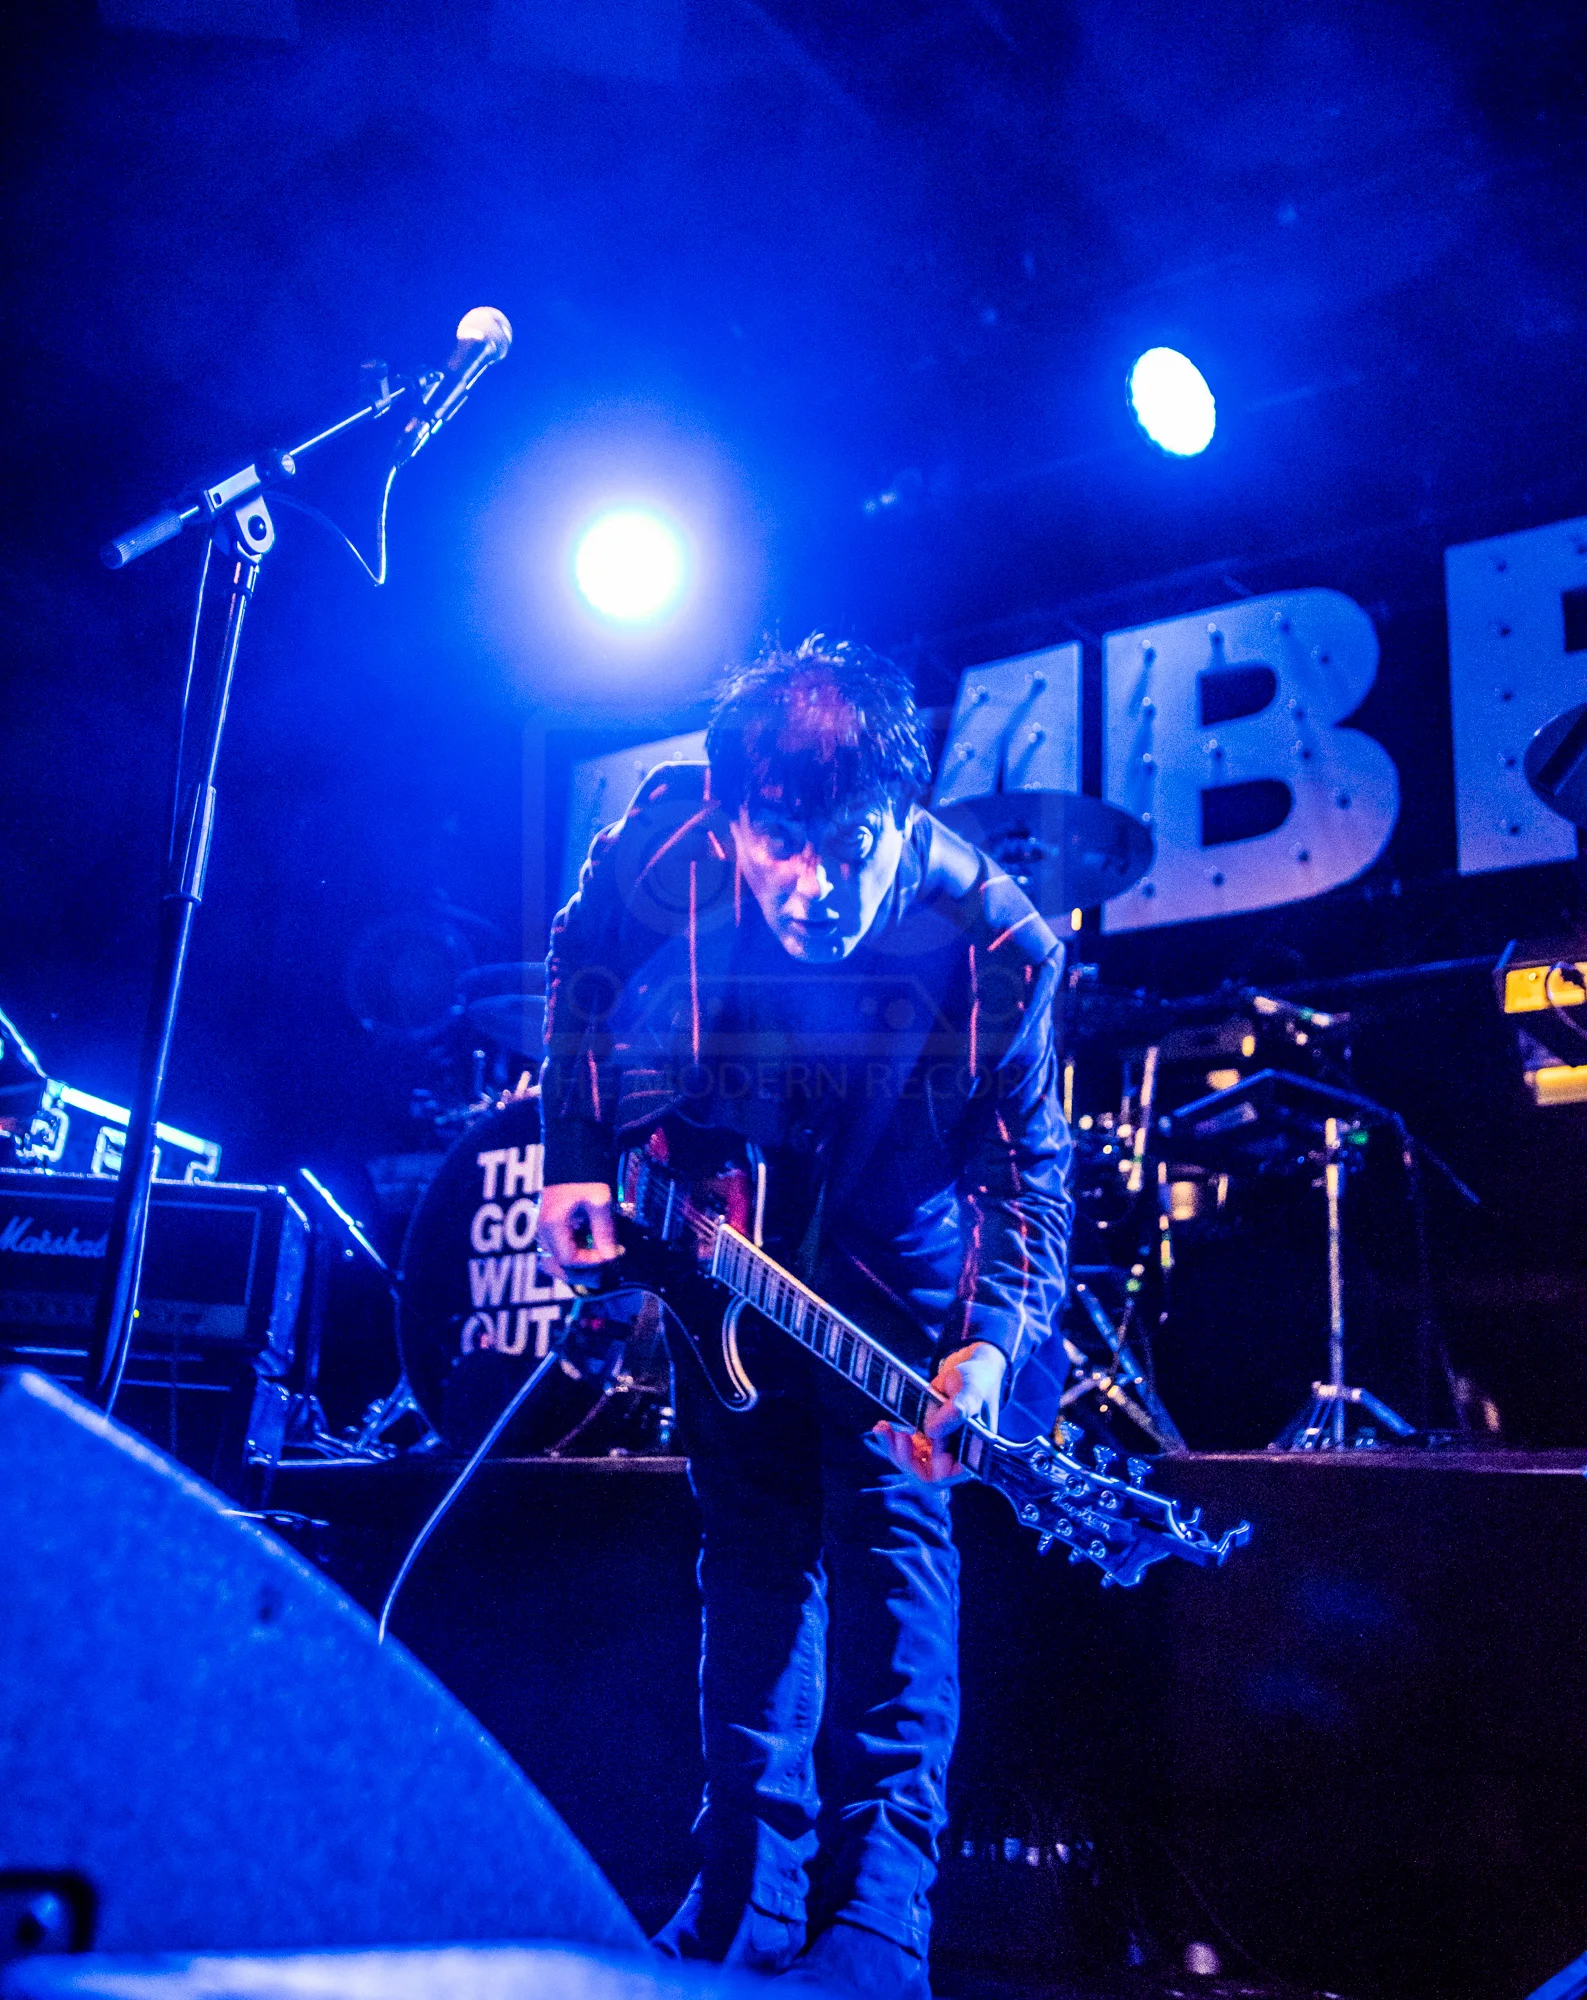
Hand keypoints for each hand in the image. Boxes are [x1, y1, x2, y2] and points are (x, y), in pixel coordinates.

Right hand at [536, 1182, 621, 1280]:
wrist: (573, 1161)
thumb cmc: (586, 1178)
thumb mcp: (599, 1202)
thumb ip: (604, 1230)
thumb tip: (610, 1256)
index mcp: (552, 1226)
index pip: (569, 1259)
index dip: (591, 1262)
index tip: (611, 1254)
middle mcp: (544, 1233)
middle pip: (559, 1267)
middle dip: (583, 1272)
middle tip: (606, 1268)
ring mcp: (545, 1234)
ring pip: (556, 1264)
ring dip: (578, 1269)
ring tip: (599, 1266)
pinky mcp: (551, 1232)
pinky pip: (559, 1255)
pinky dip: (574, 1260)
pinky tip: (592, 1255)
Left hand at [872, 1340, 1006, 1483]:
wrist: (968, 1366)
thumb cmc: (976, 1379)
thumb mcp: (970, 1390)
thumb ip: (957, 1411)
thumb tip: (932, 1432)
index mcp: (974, 1453)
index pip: (949, 1475)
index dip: (932, 1466)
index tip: (920, 1440)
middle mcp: (955, 1456)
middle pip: (926, 1474)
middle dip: (907, 1459)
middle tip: (898, 1436)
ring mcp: (938, 1448)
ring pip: (911, 1463)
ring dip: (894, 1449)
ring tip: (882, 1428)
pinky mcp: (924, 1438)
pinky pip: (905, 1448)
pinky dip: (891, 1439)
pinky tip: (882, 1425)